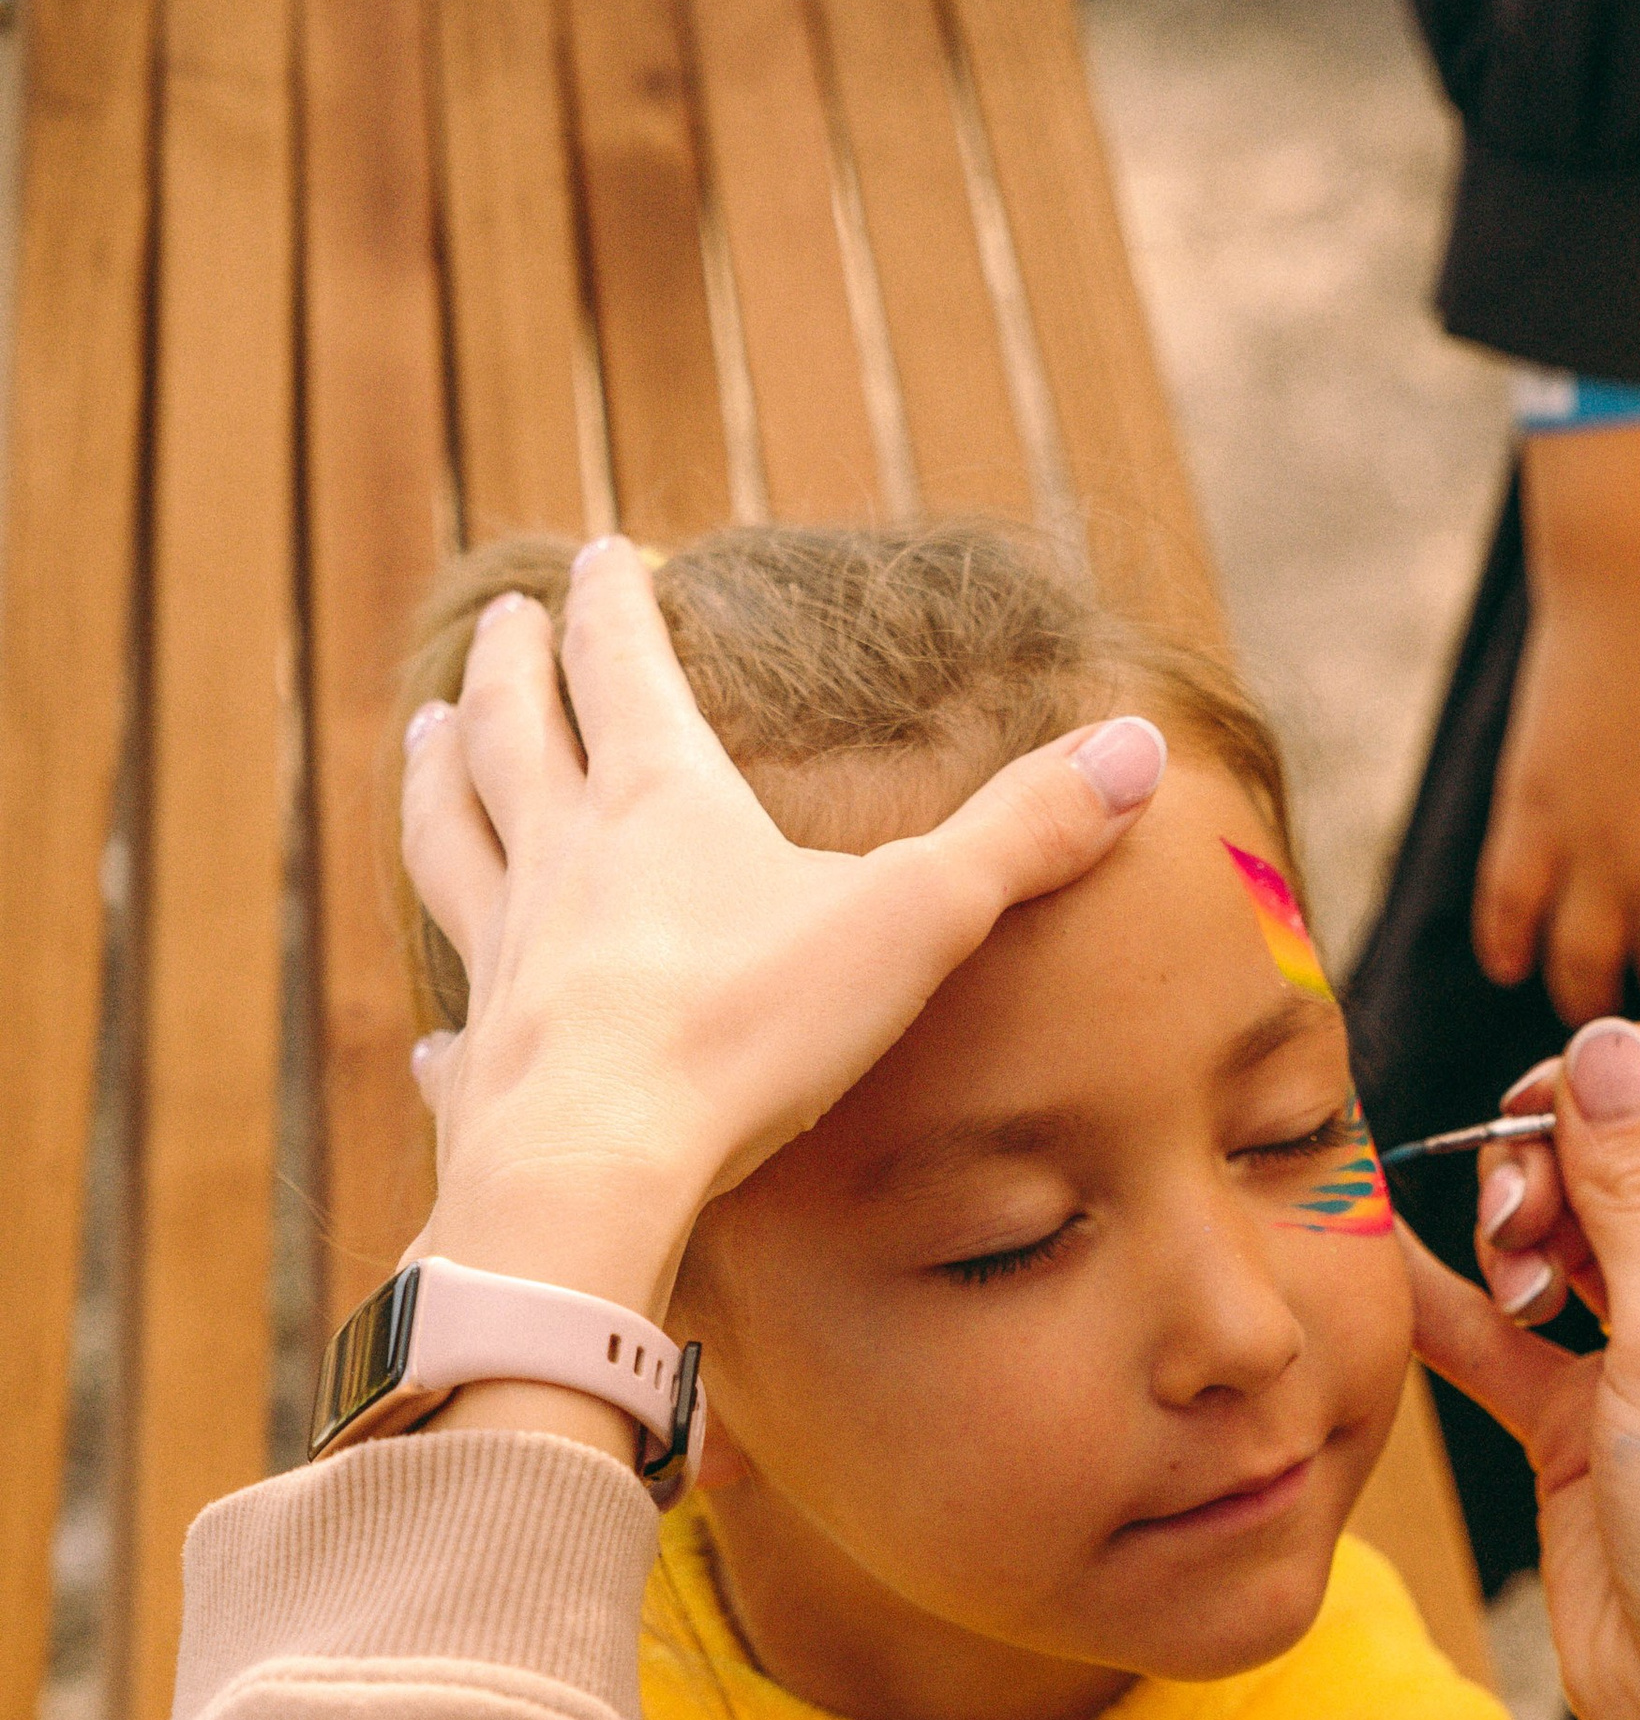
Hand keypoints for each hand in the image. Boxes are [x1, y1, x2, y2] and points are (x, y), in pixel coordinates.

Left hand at [401, 538, 1165, 1325]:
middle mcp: (561, 859)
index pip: (622, 665)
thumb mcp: (914, 920)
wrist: (597, 1166)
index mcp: (657, 799)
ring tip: (420, 734)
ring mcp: (505, 958)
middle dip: (512, 667)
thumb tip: (1139, 746)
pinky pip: (454, 1025)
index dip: (615, 605)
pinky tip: (430, 1028)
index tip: (601, 553)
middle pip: (514, 732)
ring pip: (449, 841)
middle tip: (501, 619)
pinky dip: (444, 1017)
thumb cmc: (748, 1032)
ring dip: (435, 780)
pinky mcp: (482, 1063)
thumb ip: (1022, 836)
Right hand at [1404, 1019, 1639, 1719]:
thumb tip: (1605, 1053)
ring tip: (1506, 1279)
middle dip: (1570, 1163)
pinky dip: (1465, 1308)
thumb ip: (1633, 1191)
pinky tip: (1403, 1276)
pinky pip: (1518, 1336)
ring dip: (1524, 1235)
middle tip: (1512, 1194)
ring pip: (1582, 1241)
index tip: (1564, 1071)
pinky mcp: (1594, 1426)